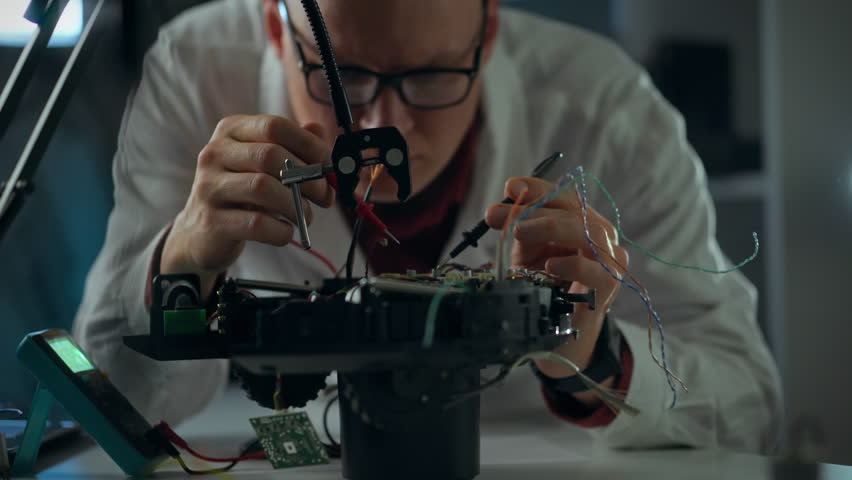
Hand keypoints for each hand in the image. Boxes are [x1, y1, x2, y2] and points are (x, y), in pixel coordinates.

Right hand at [161, 115, 334, 296]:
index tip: (328, 163)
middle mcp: (215, 154)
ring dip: (296, 205)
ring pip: (263, 187)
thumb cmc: (243, 194)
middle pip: (270, 155)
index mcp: (231, 131)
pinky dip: (281, 230)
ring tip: (305, 216)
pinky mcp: (211, 221)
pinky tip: (286, 231)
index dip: (308, 144)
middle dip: (308, 177)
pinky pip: (257, 223)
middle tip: (324, 196)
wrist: (203, 234)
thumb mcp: (265, 166)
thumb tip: (324, 136)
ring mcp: (209, 187)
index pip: (274, 125)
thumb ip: (296, 148)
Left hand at [485, 177, 627, 404]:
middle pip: (573, 210)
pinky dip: (574, 264)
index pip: (562, 196)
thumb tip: (501, 205)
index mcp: (580, 221)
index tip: (509, 188)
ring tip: (518, 232)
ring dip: (551, 227)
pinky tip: (550, 265)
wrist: (556, 332)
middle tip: (495, 215)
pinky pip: (597, 270)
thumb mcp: (526, 251)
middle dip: (532, 207)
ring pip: (588, 232)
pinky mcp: (609, 286)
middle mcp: (599, 235)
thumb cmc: (544, 286)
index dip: (536, 188)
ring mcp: (609, 259)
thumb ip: (520, 227)